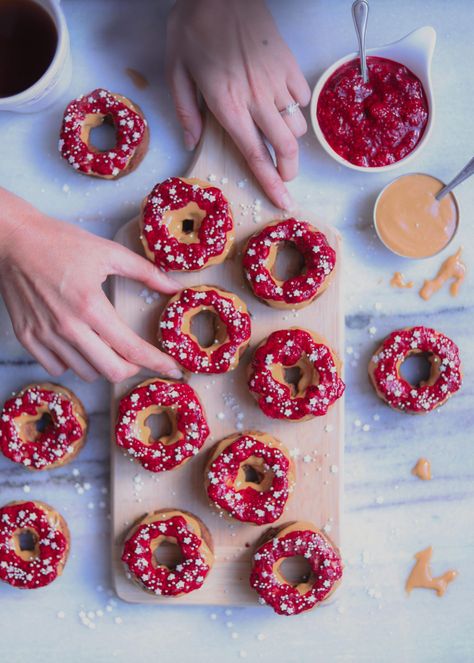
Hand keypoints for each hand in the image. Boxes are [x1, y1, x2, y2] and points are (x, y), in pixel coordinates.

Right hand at [0, 189, 182, 382]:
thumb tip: (175, 287)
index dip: (158, 362)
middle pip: (111, 370)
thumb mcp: (109, 251)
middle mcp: (67, 327)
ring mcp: (44, 335)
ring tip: (107, 345)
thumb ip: (146, 272)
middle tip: (138, 356)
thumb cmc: (61, 242)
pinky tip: (79, 345)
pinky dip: (73, 363)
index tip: (173, 369)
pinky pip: (57, 368)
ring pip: (85, 372)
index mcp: (90, 306)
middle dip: (132, 368)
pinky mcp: (27, 337)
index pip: (132, 348)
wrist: (14, 239)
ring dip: (103, 364)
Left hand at [166, 0, 310, 209]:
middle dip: (289, 170)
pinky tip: (281, 103)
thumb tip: (192, 141)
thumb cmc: (193, 26)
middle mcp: (256, 98)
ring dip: (290, 139)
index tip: (284, 201)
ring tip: (277, 135)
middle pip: (285, 147)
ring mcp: (276, 80)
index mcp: (227, 104)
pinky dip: (296, 109)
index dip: (270, 182)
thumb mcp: (176, 70)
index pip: (255, 153)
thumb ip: (185, 110)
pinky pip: (302, 98)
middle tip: (285, 176)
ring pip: (297, 126)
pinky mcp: (289, 64)